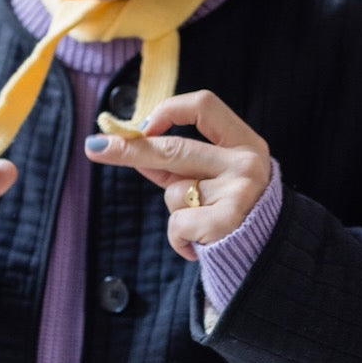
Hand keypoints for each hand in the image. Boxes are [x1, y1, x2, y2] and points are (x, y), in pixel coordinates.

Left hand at [84, 90, 270, 260]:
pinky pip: (178, 223)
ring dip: (176, 211)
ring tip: (202, 224)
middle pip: (175, 147)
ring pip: (175, 192)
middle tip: (95, 148)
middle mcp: (247, 162)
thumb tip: (128, 145)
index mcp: (245, 142)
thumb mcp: (210, 179)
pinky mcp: (228, 223)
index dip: (168, 111)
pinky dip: (179, 238)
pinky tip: (200, 244)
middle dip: (130, 149)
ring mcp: (240, 191)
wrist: (266, 257)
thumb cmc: (233, 211)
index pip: (203, 105)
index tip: (143, 128)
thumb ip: (176, 163)